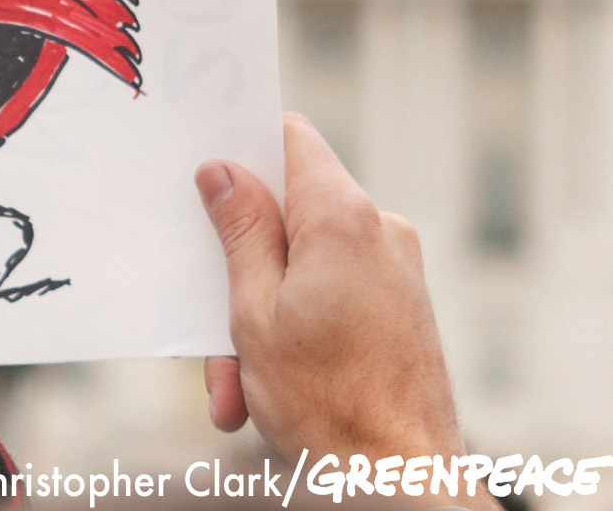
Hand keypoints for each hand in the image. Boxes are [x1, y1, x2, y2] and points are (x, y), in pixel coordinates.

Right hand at [197, 113, 465, 467]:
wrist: (403, 485)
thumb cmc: (330, 406)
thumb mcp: (255, 311)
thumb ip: (241, 230)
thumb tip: (225, 170)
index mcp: (342, 217)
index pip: (290, 137)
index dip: (246, 147)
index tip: (210, 175)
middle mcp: (380, 231)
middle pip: (291, 215)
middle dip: (244, 270)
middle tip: (216, 332)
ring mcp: (397, 271)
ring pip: (308, 265)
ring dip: (265, 317)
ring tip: (241, 387)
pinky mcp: (403, 308)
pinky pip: (337, 294)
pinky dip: (301, 331)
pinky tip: (271, 391)